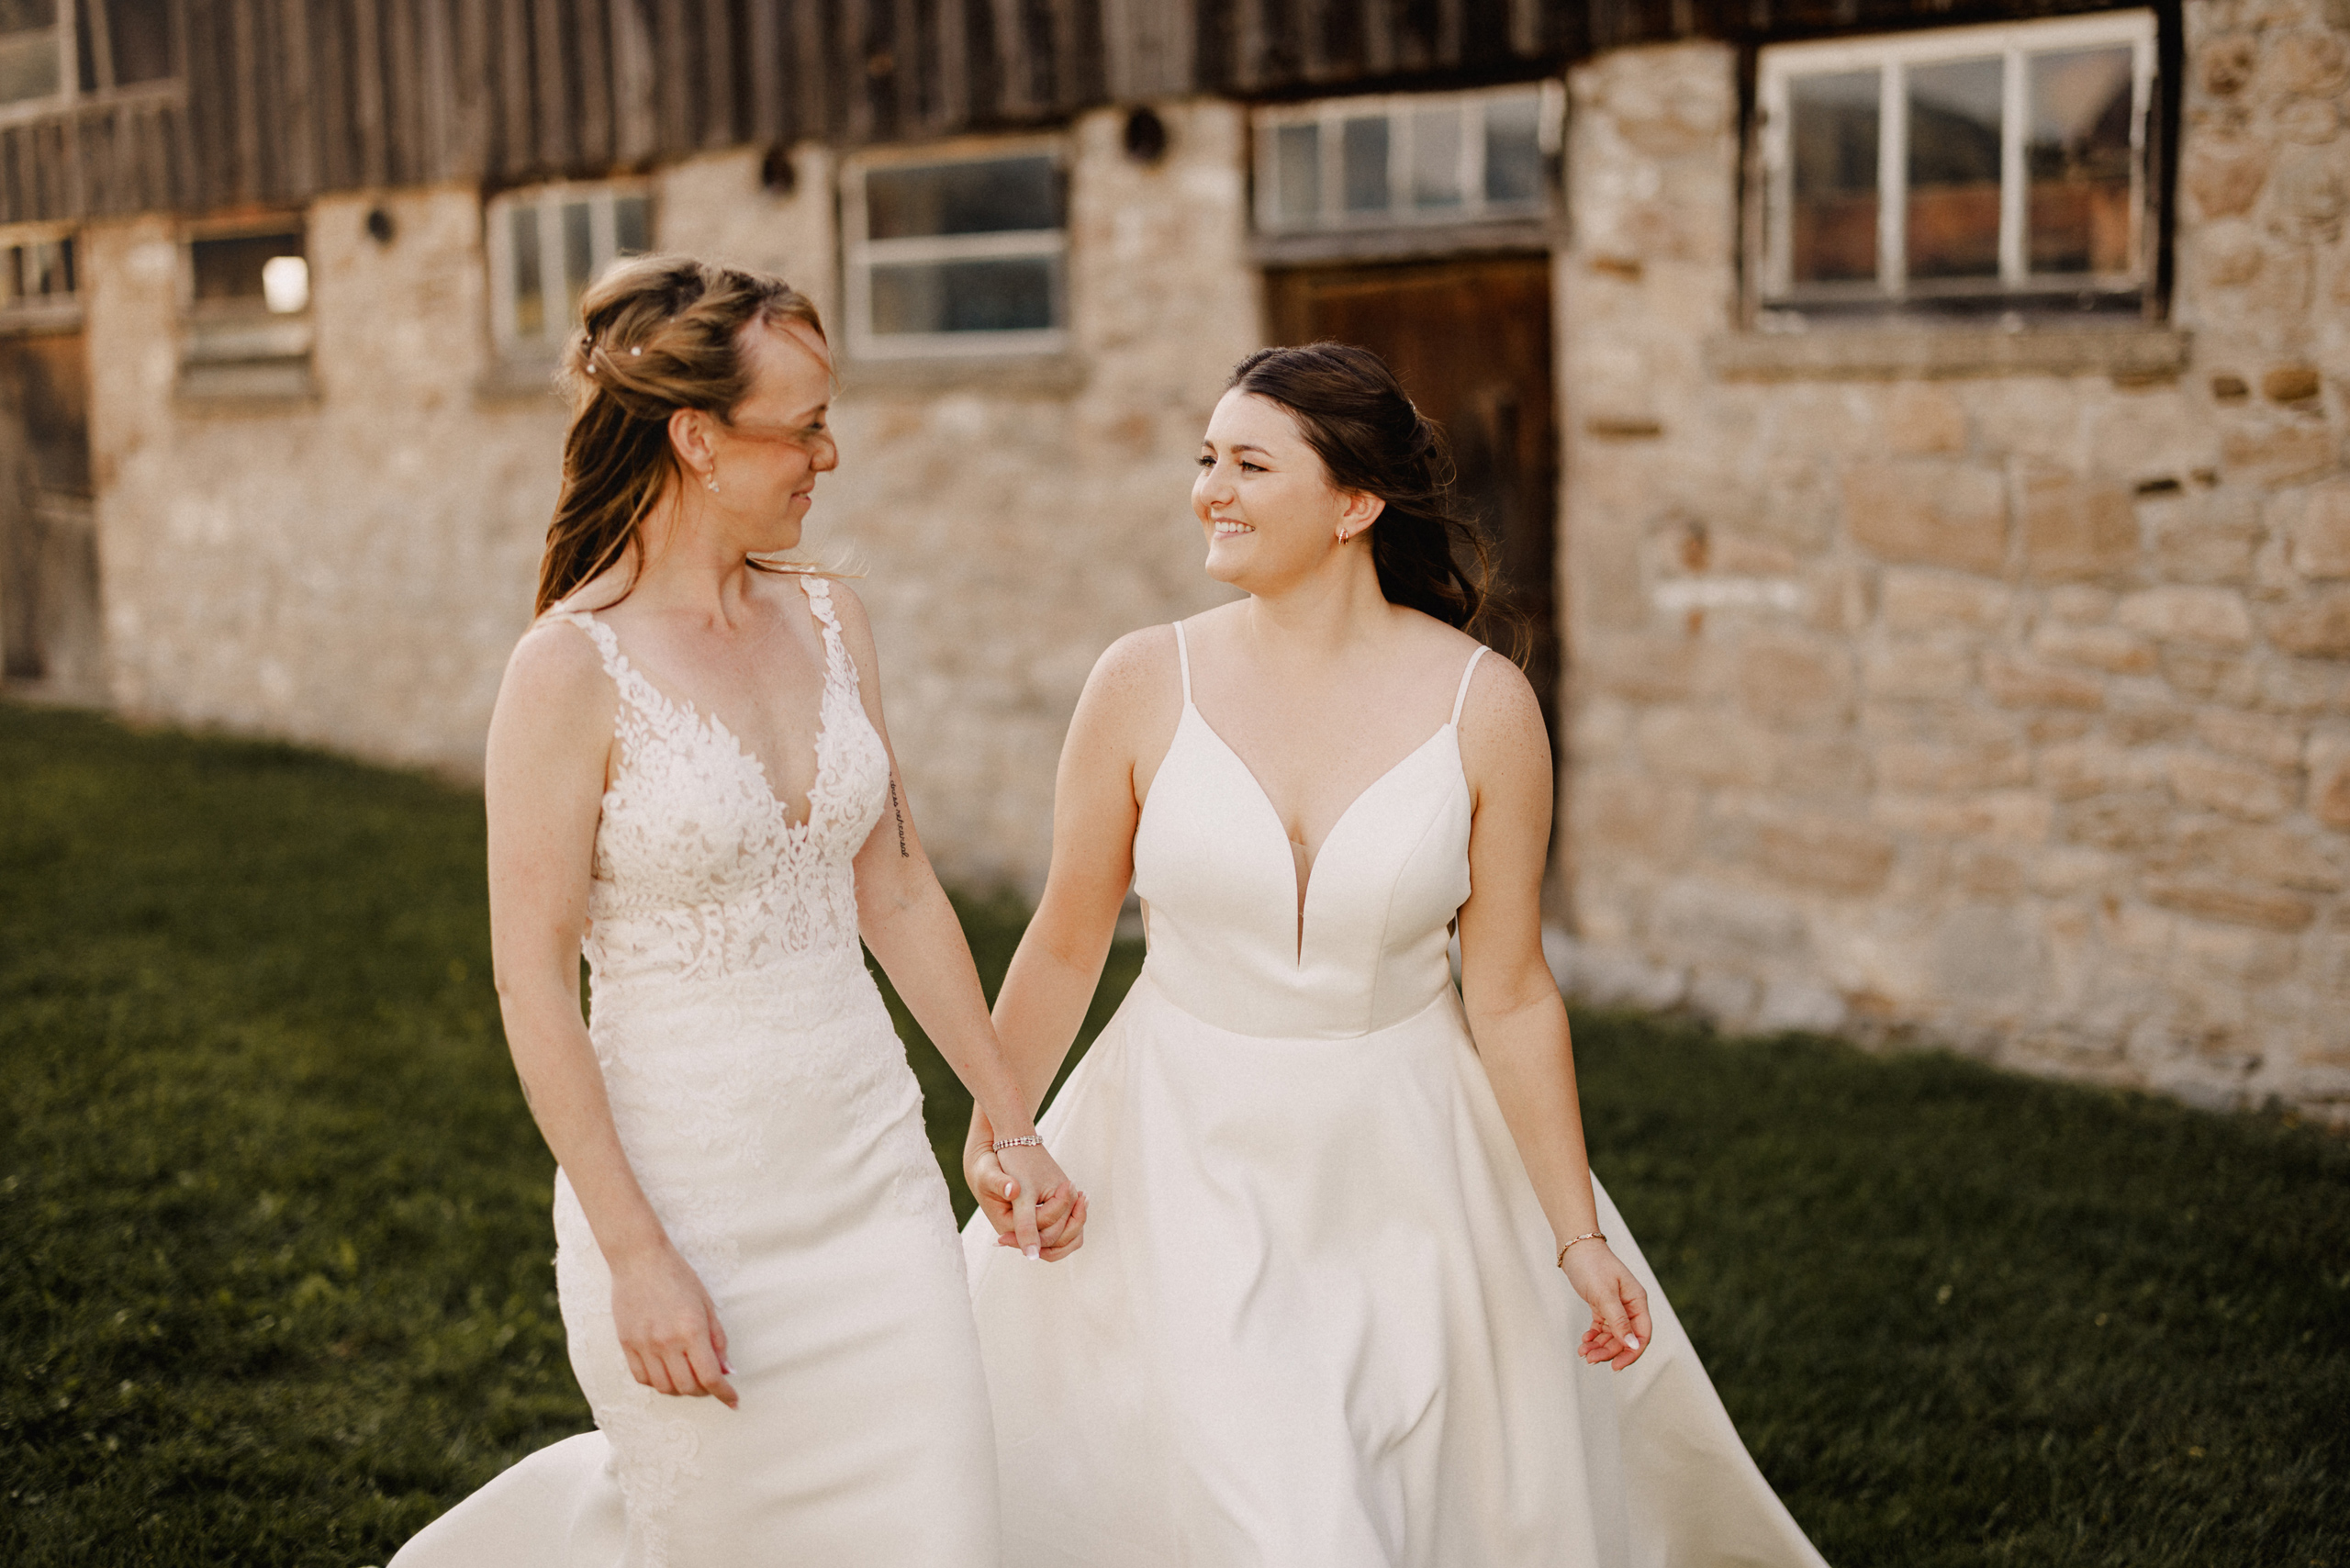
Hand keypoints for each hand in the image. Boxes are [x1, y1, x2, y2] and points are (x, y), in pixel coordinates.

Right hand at [610, 1241, 737, 1407]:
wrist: (639, 1259)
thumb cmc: (677, 1276)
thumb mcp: (706, 1303)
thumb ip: (717, 1339)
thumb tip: (726, 1370)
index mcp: (691, 1330)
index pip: (710, 1376)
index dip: (724, 1393)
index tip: (732, 1400)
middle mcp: (667, 1342)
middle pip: (687, 1387)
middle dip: (704, 1391)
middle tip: (711, 1383)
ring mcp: (644, 1345)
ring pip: (664, 1387)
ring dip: (680, 1389)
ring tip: (689, 1377)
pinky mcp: (627, 1344)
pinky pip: (642, 1378)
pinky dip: (657, 1382)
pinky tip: (666, 1371)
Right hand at [966, 1139, 1087, 1261]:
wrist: (987, 1167)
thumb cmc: (988, 1170)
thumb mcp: (992, 1175)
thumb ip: (1001, 1184)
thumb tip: (1013, 1190)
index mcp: (1006, 1228)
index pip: (1039, 1233)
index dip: (1057, 1211)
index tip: (1068, 1186)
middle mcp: (1019, 1235)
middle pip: (1054, 1241)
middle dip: (1070, 1218)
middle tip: (1080, 1193)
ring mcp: (1031, 1230)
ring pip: (1062, 1240)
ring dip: (1075, 1220)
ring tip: (1083, 1196)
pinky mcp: (1039, 1222)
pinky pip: (1063, 1232)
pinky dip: (1073, 1218)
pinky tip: (1078, 1198)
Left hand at [1563, 1241, 1651, 1370]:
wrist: (1575, 1246)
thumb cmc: (1592, 1265)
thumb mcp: (1605, 1294)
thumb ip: (1619, 1321)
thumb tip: (1632, 1345)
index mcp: (1637, 1301)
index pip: (1642, 1335)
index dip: (1632, 1353)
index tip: (1616, 1366)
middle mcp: (1630, 1305)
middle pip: (1625, 1338)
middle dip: (1609, 1351)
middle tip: (1590, 1359)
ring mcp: (1616, 1306)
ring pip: (1612, 1335)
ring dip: (1599, 1346)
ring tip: (1583, 1352)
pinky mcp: (1602, 1305)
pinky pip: (1602, 1328)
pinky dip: (1594, 1337)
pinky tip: (1584, 1341)